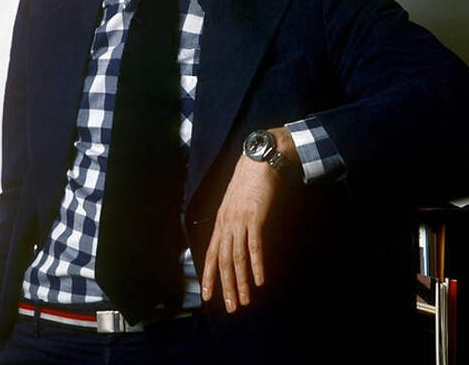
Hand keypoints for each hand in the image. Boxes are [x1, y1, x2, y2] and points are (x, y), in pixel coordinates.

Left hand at [201, 127, 297, 312]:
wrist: (258, 162)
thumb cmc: (248, 182)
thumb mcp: (235, 204)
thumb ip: (233, 223)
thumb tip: (235, 241)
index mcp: (221, 221)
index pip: (212, 254)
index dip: (210, 276)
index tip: (209, 296)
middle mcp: (226, 223)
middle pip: (224, 261)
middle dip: (226, 286)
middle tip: (231, 307)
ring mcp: (240, 220)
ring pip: (238, 258)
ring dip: (241, 282)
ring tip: (244, 300)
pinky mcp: (255, 217)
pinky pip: (254, 246)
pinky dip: (256, 265)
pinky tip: (259, 280)